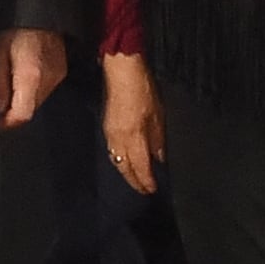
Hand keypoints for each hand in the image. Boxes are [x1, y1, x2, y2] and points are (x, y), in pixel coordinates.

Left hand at [0, 27, 67, 130]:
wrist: (39, 12)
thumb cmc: (14, 29)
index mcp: (30, 76)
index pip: (22, 114)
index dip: (7, 124)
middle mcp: (48, 80)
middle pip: (30, 110)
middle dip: (12, 114)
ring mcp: (57, 76)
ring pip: (38, 102)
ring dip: (22, 103)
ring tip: (6, 92)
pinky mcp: (61, 72)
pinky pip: (44, 91)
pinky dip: (31, 92)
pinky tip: (20, 81)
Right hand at [101, 52, 163, 194]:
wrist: (121, 73)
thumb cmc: (144, 92)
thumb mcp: (158, 116)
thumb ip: (157, 140)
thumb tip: (158, 158)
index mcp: (134, 138)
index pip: (140, 168)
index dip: (146, 181)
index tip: (152, 190)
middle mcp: (119, 140)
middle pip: (125, 168)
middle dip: (134, 181)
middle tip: (143, 190)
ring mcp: (110, 134)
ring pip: (116, 161)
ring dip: (125, 172)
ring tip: (134, 179)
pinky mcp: (106, 127)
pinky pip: (111, 151)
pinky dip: (119, 161)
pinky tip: (124, 161)